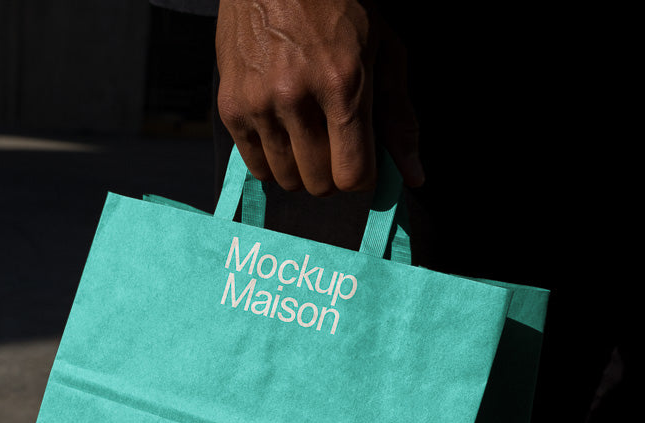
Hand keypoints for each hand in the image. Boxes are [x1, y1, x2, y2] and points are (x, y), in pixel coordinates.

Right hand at [216, 0, 422, 195]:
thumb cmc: (339, 6)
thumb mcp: (383, 51)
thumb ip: (398, 117)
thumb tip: (413, 177)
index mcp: (342, 83)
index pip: (352, 174)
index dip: (362, 176)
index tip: (361, 162)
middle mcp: (296, 96)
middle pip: (318, 183)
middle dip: (332, 174)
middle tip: (333, 146)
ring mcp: (258, 103)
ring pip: (285, 177)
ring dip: (301, 168)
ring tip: (306, 136)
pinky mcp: (230, 105)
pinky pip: (253, 164)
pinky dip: (271, 159)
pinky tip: (281, 131)